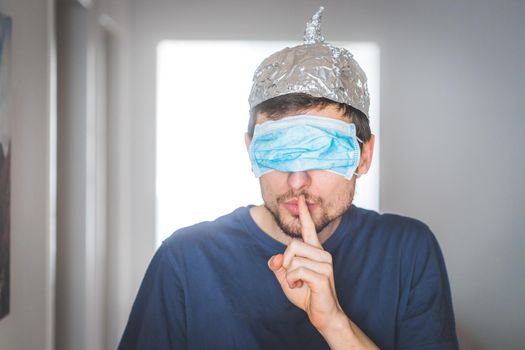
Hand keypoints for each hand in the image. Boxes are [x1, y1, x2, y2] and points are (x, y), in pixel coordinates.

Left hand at [267, 195, 341, 330]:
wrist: (322, 314)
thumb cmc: (306, 294)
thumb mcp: (286, 277)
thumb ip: (278, 265)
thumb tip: (274, 258)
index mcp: (315, 251)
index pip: (309, 228)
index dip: (304, 213)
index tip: (300, 198)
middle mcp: (322, 254)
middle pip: (292, 244)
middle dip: (285, 262)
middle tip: (291, 276)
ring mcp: (325, 264)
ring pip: (293, 259)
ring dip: (288, 275)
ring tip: (298, 283)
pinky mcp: (323, 275)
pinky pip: (296, 271)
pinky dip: (292, 281)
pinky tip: (300, 287)